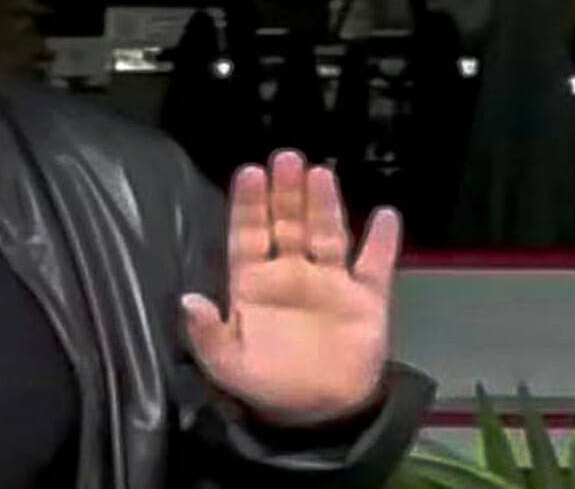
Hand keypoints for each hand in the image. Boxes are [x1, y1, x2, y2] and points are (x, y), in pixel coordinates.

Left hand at [181, 151, 400, 427]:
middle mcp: (290, 274)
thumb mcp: (226, 364)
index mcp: (252, 284)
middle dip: (286, 192)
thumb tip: (188, 301)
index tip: (249, 173)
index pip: (248, 234)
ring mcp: (329, 284)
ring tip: (320, 174)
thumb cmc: (266, 385)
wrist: (318, 415)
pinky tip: (385, 217)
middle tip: (285, 158)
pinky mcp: (366, 301)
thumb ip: (206, 333)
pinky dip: (382, 242)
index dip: (248, 204)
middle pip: (287, 224)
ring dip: (324, 204)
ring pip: (326, 234)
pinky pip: (375, 266)